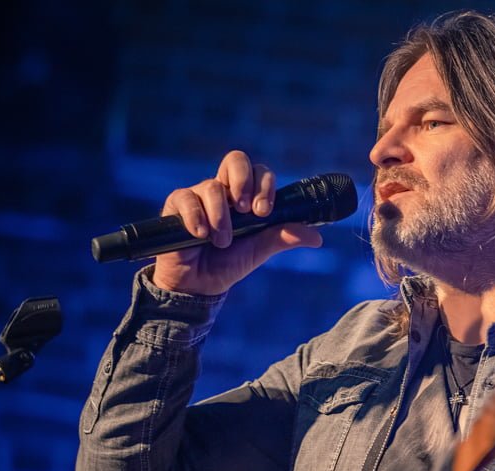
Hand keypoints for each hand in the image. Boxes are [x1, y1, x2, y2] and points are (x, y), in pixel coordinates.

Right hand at [152, 151, 322, 294]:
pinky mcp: (176, 205)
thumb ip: (283, 237)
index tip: (264, 211)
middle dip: (244, 181)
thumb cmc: (228, 264)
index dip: (264, 184)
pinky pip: (186, 198)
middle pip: (236, 159)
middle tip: (247, 210)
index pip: (258, 172)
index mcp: (245, 197)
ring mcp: (199, 195)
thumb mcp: (259, 251)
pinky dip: (196, 217)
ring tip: (222, 241)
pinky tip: (201, 234)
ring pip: (213, 186)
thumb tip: (318, 237)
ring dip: (222, 217)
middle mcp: (223, 191)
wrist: (198, 286)